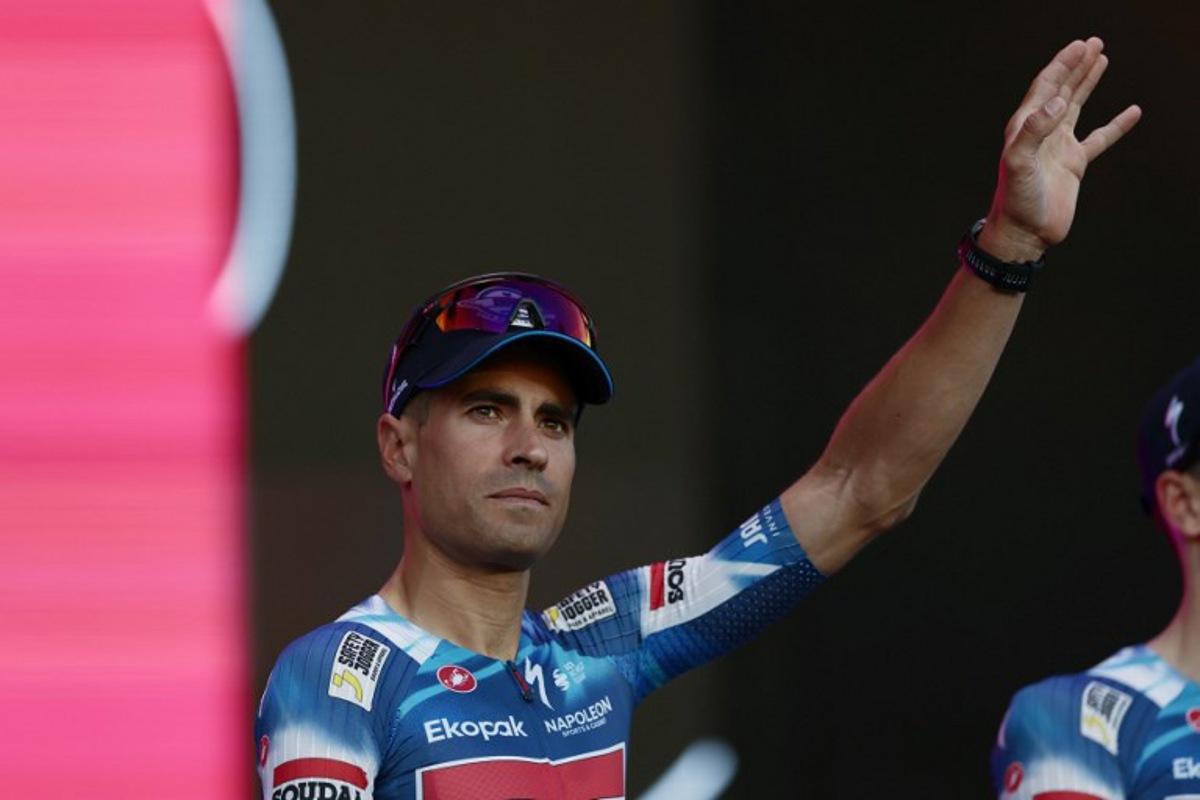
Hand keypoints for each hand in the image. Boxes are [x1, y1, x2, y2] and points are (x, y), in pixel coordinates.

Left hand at [980, 37, 1140, 261]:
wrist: (1024, 233)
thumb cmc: (1015, 200)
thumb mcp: (1019, 163)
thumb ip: (1034, 131)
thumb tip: (1058, 102)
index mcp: (1025, 127)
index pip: (1046, 87)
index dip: (1062, 65)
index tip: (1080, 47)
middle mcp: (1041, 133)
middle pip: (1061, 90)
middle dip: (1076, 66)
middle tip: (1093, 43)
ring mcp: (1058, 147)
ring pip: (1077, 107)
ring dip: (1088, 83)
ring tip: (1102, 60)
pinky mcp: (1074, 164)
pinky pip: (1099, 139)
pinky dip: (1116, 125)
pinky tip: (1132, 113)